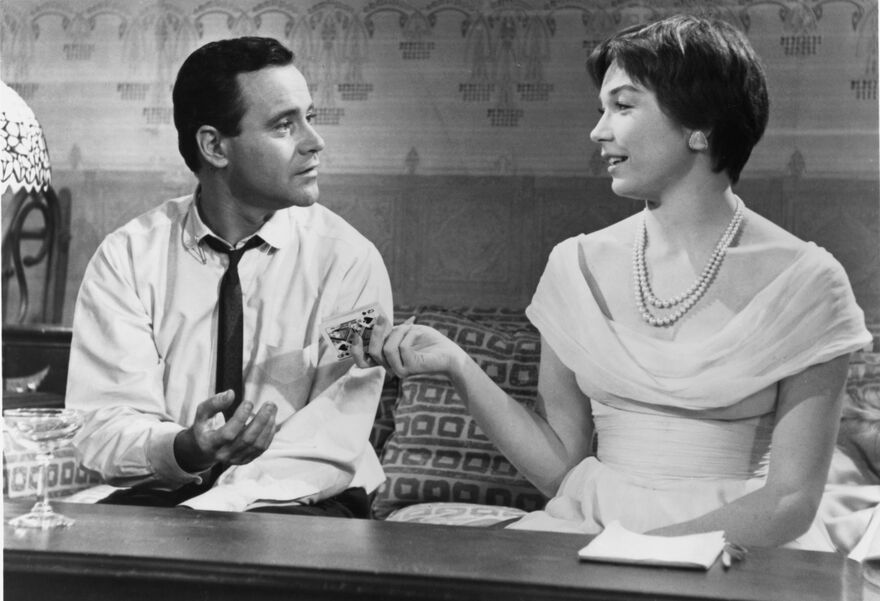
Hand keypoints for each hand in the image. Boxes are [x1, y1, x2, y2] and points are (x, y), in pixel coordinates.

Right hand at [173, 390, 276, 472]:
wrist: (203, 450)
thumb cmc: (204, 427)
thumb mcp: (202, 414)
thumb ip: (214, 403)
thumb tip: (231, 393)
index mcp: (210, 443)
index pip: (228, 434)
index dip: (240, 418)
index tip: (249, 402)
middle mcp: (223, 454)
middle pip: (247, 439)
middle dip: (261, 420)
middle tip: (270, 404)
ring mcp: (235, 459)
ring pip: (257, 445)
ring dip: (268, 426)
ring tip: (272, 409)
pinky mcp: (245, 460)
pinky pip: (261, 449)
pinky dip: (269, 434)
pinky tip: (271, 420)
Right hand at [351, 314, 467, 378]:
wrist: (449, 352)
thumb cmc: (426, 340)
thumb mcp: (403, 331)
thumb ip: (388, 331)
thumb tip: (375, 321)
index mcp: (386, 360)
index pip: (363, 361)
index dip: (355, 349)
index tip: (356, 333)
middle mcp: (390, 367)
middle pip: (372, 352)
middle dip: (376, 332)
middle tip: (382, 318)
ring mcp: (400, 370)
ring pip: (386, 349)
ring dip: (398, 333)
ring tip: (410, 327)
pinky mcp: (410, 368)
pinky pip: (402, 347)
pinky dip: (410, 334)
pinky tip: (418, 332)